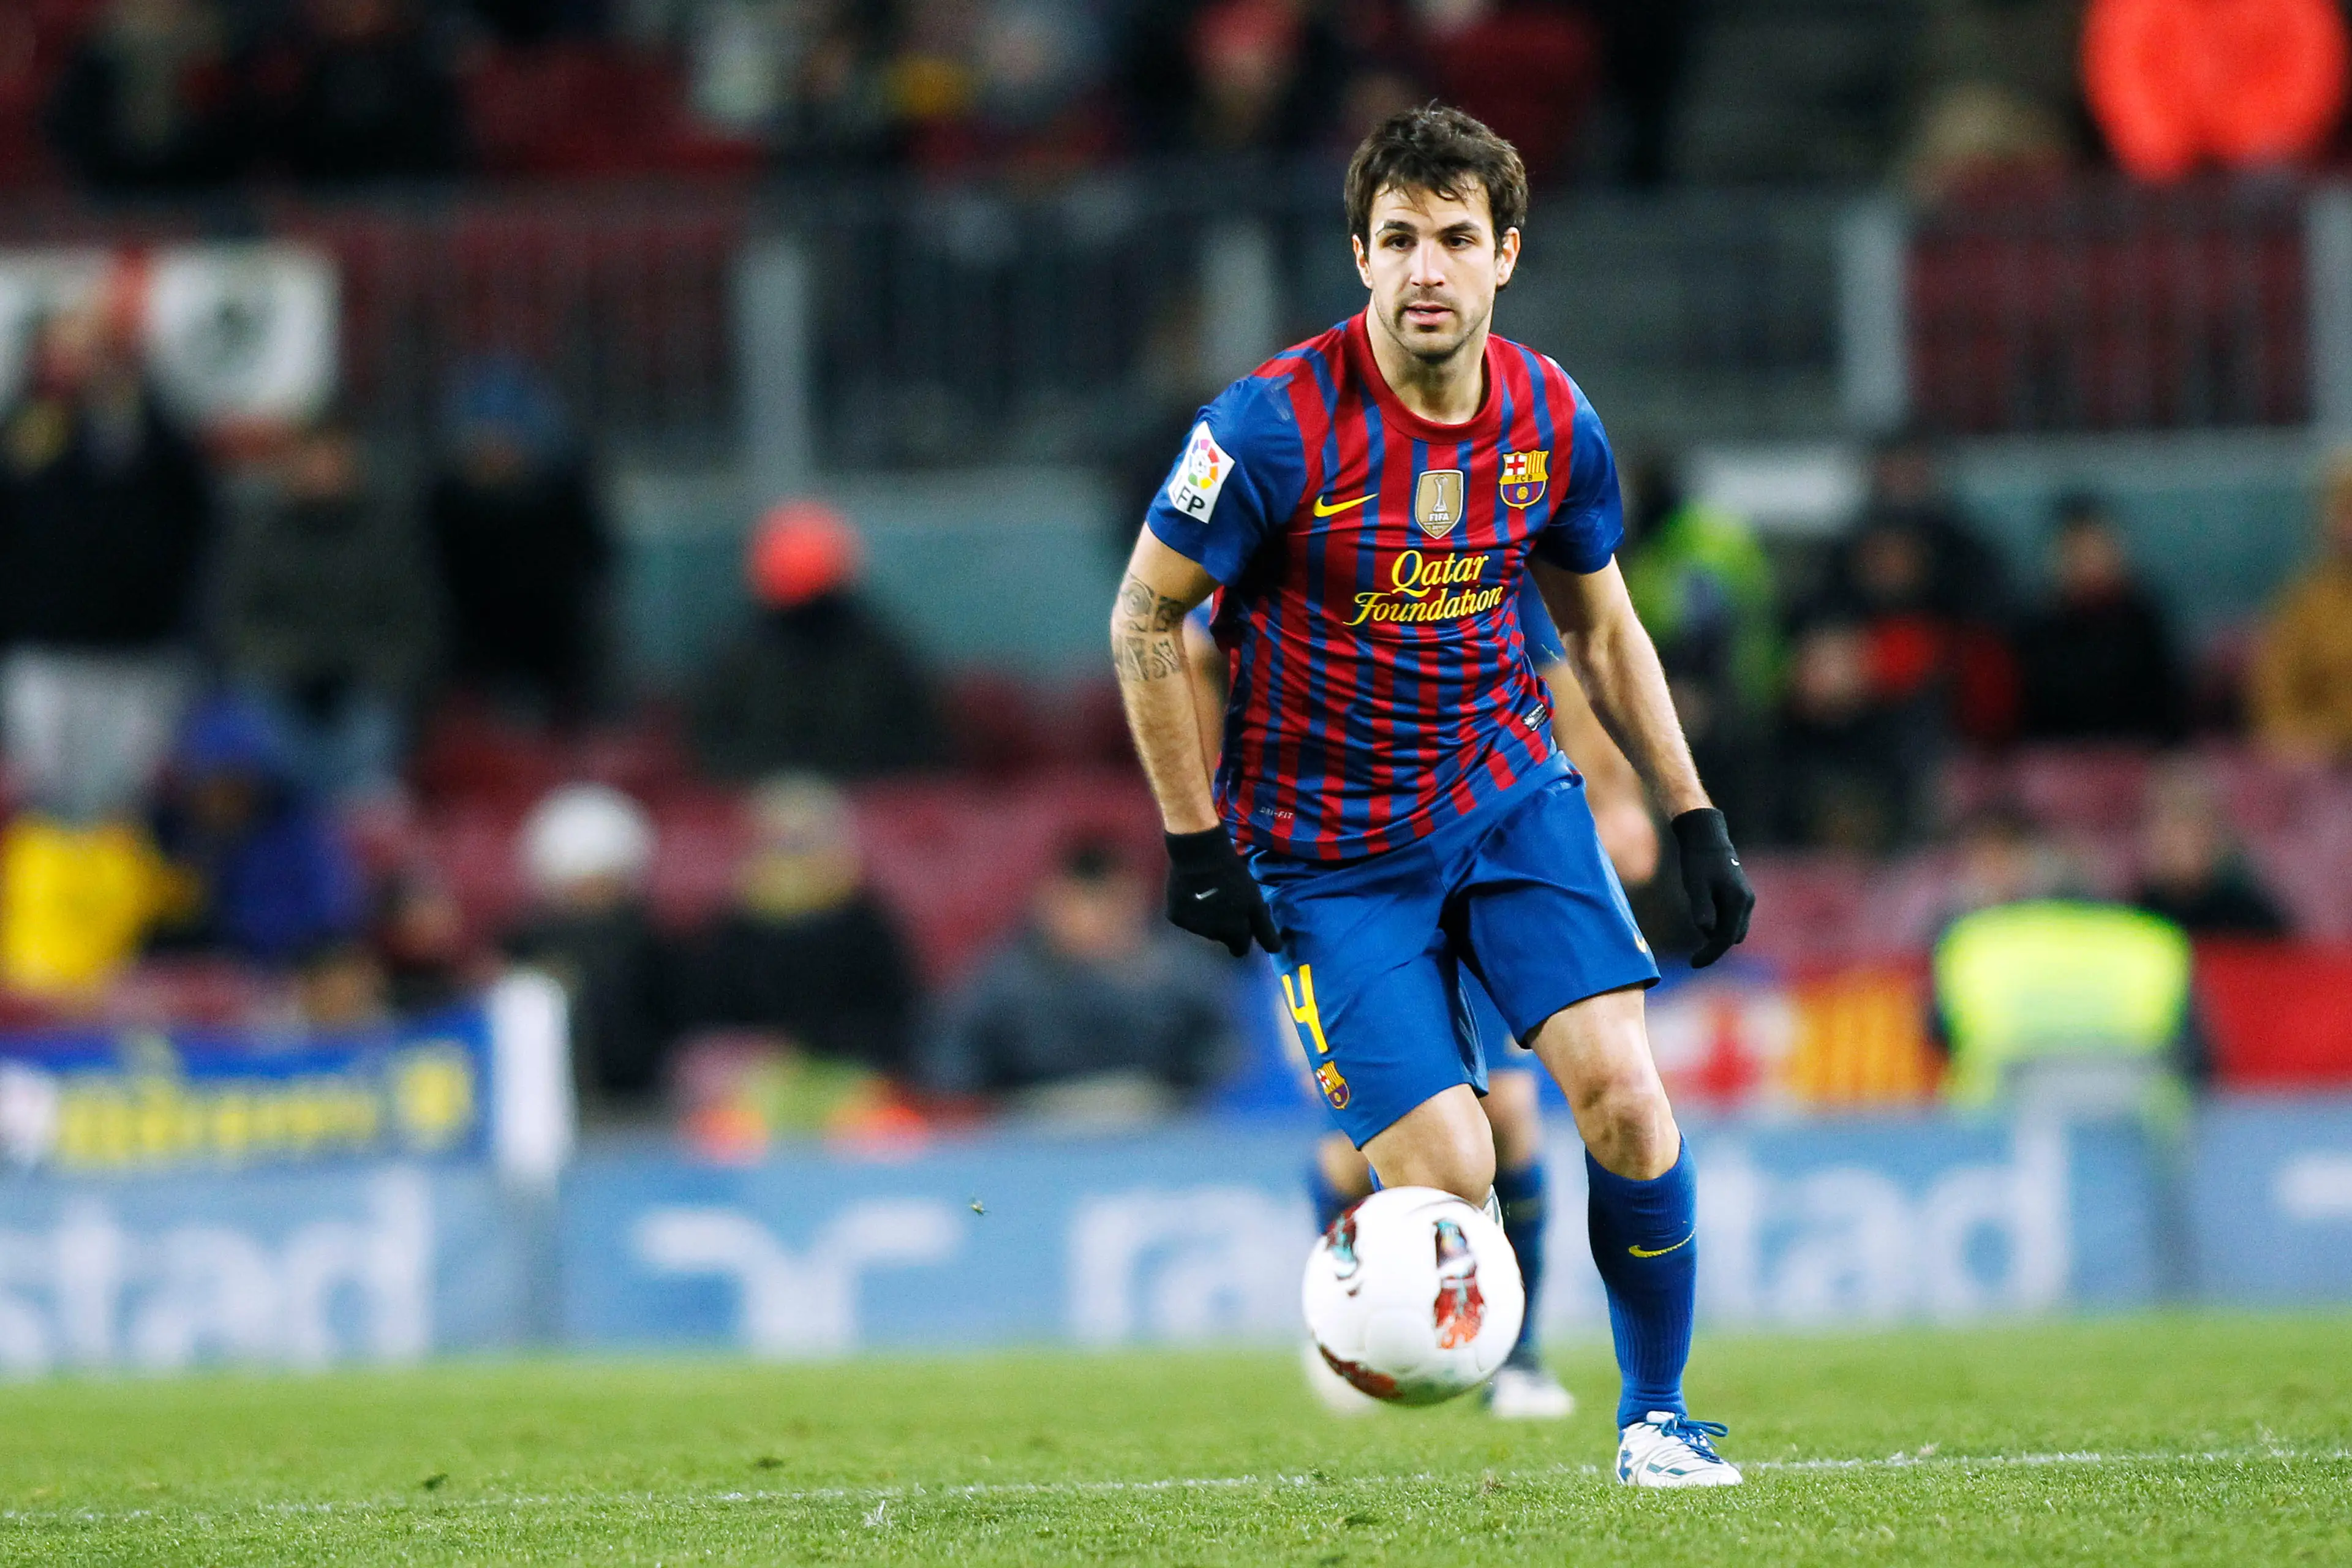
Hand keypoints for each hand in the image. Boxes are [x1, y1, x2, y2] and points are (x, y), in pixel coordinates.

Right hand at [1164, 827, 1279, 956]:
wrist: (1198, 855)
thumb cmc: (1232, 876)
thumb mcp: (1255, 902)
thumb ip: (1264, 929)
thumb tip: (1275, 951)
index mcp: (1233, 932)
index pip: (1240, 949)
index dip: (1243, 938)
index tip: (1242, 923)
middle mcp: (1212, 936)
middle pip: (1221, 938)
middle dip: (1225, 926)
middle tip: (1225, 903)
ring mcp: (1192, 927)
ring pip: (1203, 929)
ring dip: (1207, 918)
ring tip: (1208, 895)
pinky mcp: (1175, 917)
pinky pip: (1186, 919)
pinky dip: (1189, 910)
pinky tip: (1192, 894)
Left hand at [1670, 808, 1752, 968]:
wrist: (1707, 838)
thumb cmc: (1698, 861)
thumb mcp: (1695, 886)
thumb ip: (1702, 909)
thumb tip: (1707, 932)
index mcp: (1738, 901)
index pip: (1725, 938)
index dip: (1710, 954)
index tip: (1693, 964)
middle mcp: (1746, 902)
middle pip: (1731, 937)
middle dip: (1714, 946)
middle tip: (1693, 954)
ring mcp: (1746, 900)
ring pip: (1733, 929)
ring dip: (1717, 934)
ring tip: (1697, 919)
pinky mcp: (1740, 897)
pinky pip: (1731, 919)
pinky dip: (1719, 924)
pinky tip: (1704, 912)